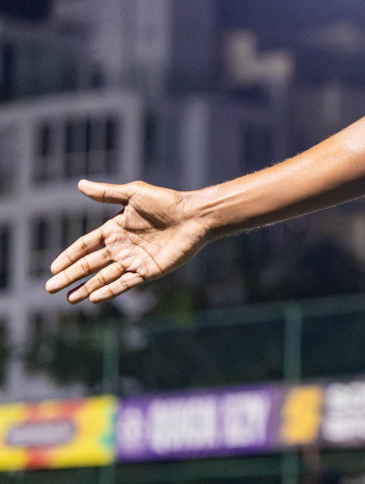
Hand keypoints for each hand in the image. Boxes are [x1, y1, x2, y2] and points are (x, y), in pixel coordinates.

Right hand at [44, 179, 213, 303]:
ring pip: (104, 277)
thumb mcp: (134, 193)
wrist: (195, 216)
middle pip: (90, 265)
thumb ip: (107, 193)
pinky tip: (95, 298)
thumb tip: (80, 183)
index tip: (53, 267)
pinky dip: (110, 291)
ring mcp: (135, 260)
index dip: (69, 256)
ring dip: (87, 288)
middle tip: (50, 288)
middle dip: (71, 276)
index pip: (86, 246)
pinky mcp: (149, 270)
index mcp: (115, 229)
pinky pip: (125, 283)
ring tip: (69, 299)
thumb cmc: (167, 202)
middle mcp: (122, 247)